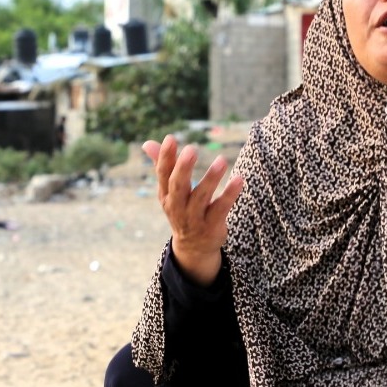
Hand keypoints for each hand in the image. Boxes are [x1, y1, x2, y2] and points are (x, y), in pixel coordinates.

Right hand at [144, 133, 243, 284]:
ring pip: (201, 197)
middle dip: (184, 168)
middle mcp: (178, 207)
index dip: (166, 157)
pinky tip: (239, 179)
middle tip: (191, 149)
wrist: (193, 248)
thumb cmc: (182, 211)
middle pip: (178, 186)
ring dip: (210, 179)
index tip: (171, 138)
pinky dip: (230, 194)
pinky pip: (221, 208)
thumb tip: (147, 143)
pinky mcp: (212, 226)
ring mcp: (194, 218)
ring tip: (221, 160)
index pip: (163, 174)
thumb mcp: (170, 192)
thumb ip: (162, 166)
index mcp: (166, 196)